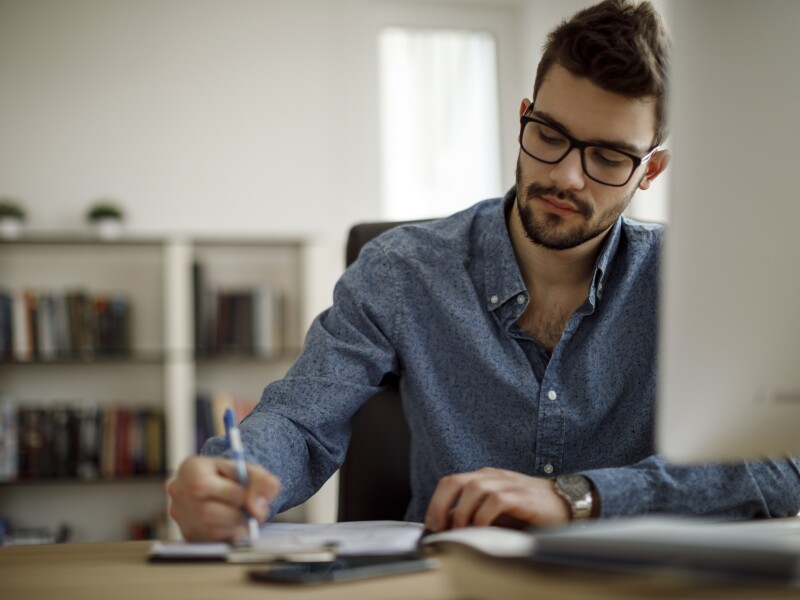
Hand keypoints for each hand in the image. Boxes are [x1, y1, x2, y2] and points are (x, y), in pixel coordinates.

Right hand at [166, 456, 280, 541]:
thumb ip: (262, 483)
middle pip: (206, 512)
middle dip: (237, 514)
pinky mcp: (188, 533)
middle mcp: (179, 491)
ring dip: (235, 526)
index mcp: (191, 468)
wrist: (226, 485)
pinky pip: (211, 540)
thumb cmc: (237, 476)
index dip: (232, 494)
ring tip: (246, 515)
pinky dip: (229, 534)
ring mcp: (180, 515)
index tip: (251, 498)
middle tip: (254, 513)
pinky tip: (235, 523)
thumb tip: (256, 509)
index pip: (202, 486)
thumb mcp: (252, 471)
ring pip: (210, 529)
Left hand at [424, 467, 569, 531]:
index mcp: (483, 477)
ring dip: (462, 512)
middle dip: (440, 505)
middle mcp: (492, 476)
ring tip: (459, 531)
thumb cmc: (528, 508)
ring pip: (473, 488)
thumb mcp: (495, 509)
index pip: (450, 482)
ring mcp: (507, 483)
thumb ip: (473, 512)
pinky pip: (495, 501)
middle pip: (455, 481)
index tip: (431, 524)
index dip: (436, 502)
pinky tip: (482, 529)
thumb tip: (447, 525)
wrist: (564, 501)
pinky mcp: (521, 495)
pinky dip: (483, 516)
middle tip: (439, 528)